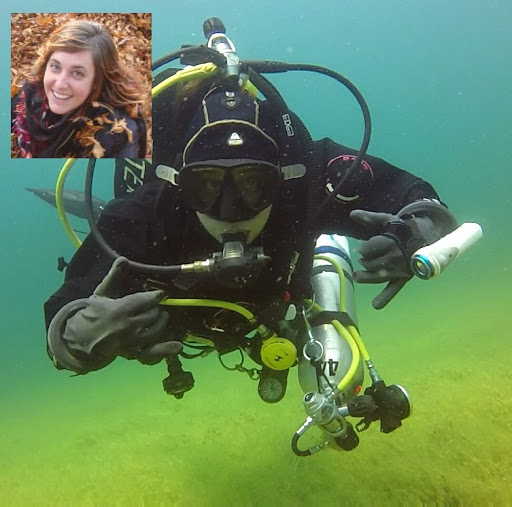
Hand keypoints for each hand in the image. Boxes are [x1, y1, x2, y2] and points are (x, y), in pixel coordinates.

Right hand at [49, 257, 181, 372]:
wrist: (81, 338)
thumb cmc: (94, 313)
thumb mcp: (102, 293)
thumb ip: (114, 276)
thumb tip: (123, 259)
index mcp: (118, 310)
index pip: (143, 301)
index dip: (155, 296)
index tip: (160, 294)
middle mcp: (126, 327)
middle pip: (152, 315)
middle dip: (156, 309)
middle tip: (153, 306)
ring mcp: (130, 342)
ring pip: (155, 331)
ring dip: (161, 322)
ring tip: (160, 316)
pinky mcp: (132, 353)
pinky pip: (151, 352)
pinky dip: (165, 350)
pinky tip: (178, 346)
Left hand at [350, 210, 412, 308]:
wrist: (425, 237)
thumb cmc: (402, 229)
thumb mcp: (387, 220)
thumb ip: (370, 218)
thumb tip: (352, 214)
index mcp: (390, 243)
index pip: (367, 249)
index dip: (364, 248)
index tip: (365, 247)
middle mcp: (395, 258)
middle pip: (369, 263)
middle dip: (365, 260)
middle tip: (367, 256)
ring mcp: (399, 270)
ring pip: (376, 276)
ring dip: (365, 276)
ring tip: (357, 274)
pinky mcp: (403, 278)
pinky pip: (393, 289)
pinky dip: (384, 297)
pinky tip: (376, 304)